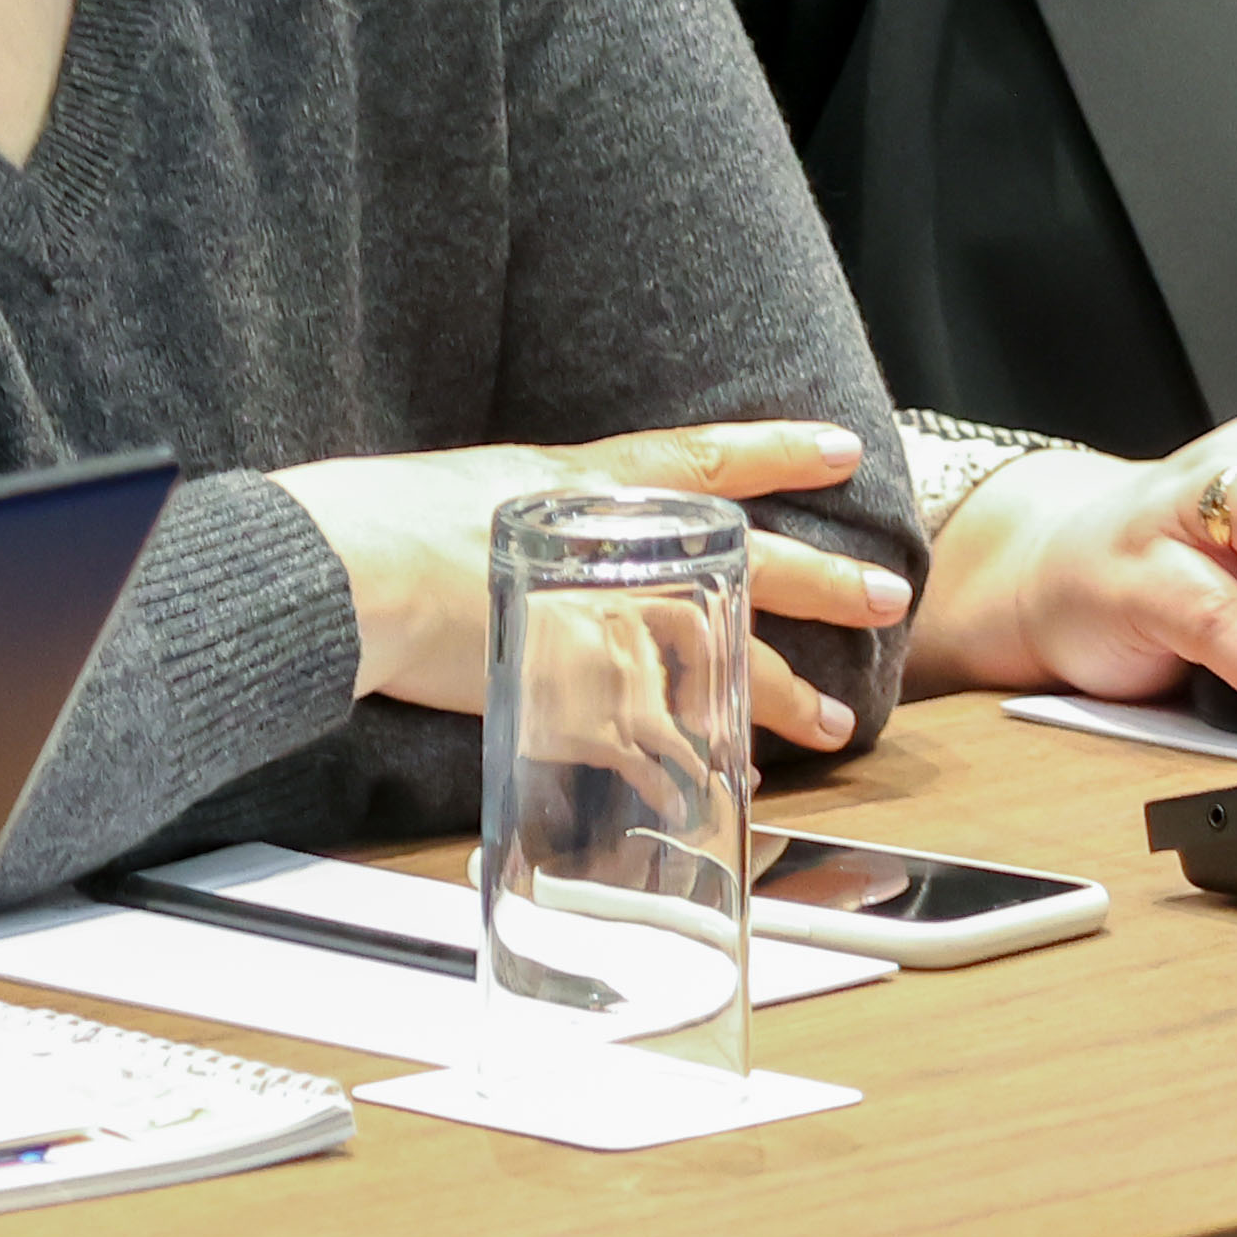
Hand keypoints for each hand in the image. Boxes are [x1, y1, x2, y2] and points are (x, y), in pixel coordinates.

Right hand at [273, 419, 909, 755]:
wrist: (349, 568)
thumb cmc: (383, 522)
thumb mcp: (476, 493)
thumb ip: (534, 518)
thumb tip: (551, 536)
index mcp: (586, 486)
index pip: (705, 459)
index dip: (779, 451)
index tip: (844, 449)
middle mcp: (613, 550)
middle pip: (747, 565)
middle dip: (824, 585)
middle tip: (887, 600)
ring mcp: (601, 622)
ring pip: (720, 662)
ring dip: (781, 698)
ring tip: (837, 726)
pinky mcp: (574, 692)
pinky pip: (655, 739)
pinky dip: (695, 767)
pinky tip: (731, 787)